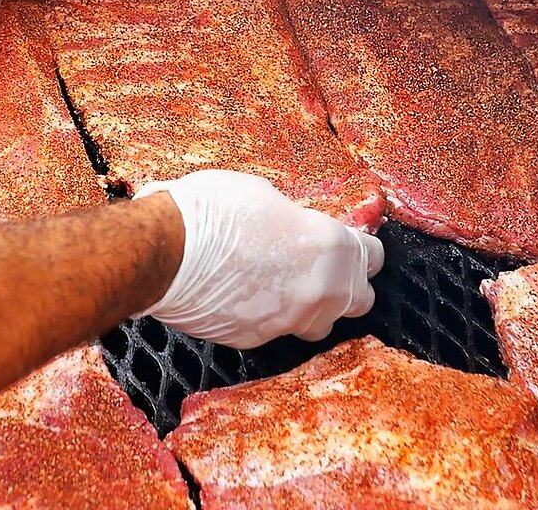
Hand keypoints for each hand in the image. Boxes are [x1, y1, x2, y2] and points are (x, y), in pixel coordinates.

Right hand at [134, 170, 383, 349]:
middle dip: (346, 285)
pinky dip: (268, 315)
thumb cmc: (213, 213)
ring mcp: (288, 322)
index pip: (372, 257)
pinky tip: (246, 294)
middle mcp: (320, 292)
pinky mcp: (256, 339)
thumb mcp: (266, 197)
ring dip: (311, 307)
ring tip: (284, 284)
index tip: (351, 243)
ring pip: (319, 323)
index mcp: (331, 248)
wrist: (164, 253)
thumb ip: (295, 222)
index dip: (361, 248)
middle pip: (359, 300)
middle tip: (322, 266)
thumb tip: (294, 230)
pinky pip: (276, 329)